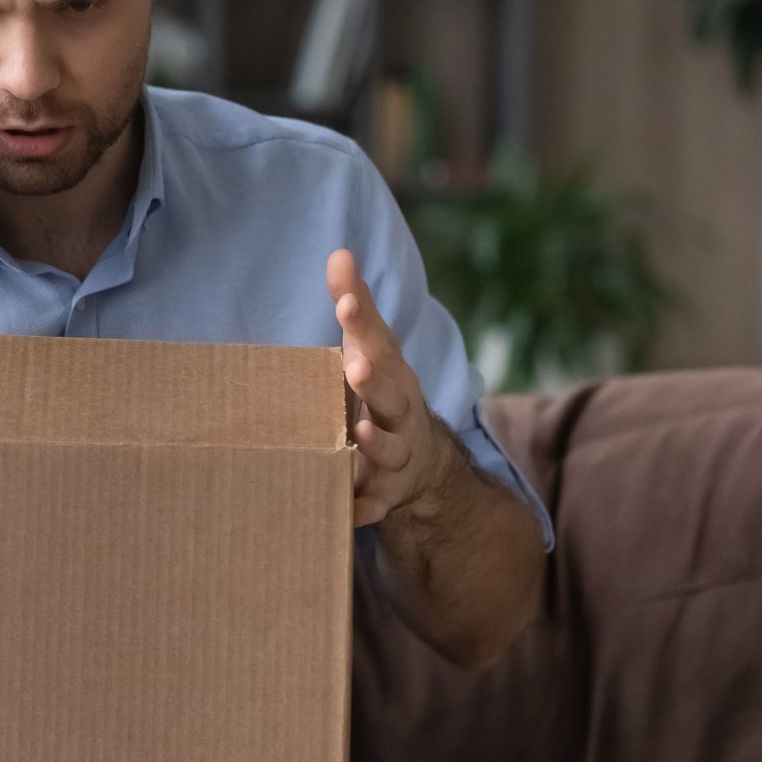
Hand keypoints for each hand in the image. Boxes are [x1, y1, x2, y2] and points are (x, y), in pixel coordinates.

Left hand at [328, 248, 460, 527]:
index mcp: (392, 373)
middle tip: (354, 366)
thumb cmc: (383, 392)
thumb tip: (339, 252)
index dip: (361, 322)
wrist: (422, 461)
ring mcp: (397, 454)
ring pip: (389, 450)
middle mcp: (400, 412)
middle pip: (390, 396)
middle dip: (374, 382)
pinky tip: (349, 510)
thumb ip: (355, 305)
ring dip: (375, 443)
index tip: (342, 301)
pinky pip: (376, 504)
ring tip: (359, 434)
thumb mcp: (372, 350)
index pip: (377, 342)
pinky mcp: (386, 494)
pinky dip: (364, 507)